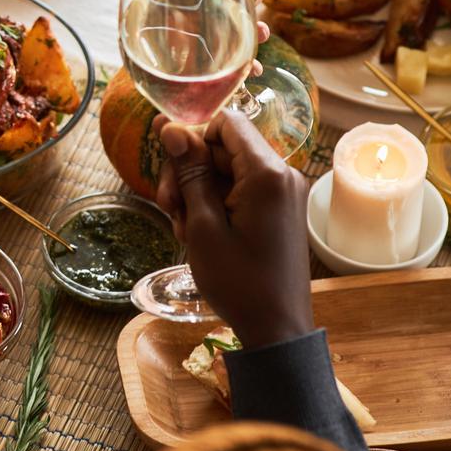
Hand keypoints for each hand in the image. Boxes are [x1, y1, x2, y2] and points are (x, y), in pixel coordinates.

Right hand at [154, 111, 312, 347]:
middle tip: (168, 208)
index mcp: (267, 174)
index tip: (171, 169)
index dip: (192, 139)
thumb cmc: (239, 281)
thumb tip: (171, 127)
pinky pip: (240, 190)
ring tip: (182, 229)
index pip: (225, 123)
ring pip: (227, 170)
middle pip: (222, 148)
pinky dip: (215, 204)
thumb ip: (189, 172)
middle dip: (188, 172)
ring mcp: (283, 193)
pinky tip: (198, 233)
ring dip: (197, 192)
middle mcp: (281, 175)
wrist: (276, 328)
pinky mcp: (279, 210)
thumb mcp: (203, 225)